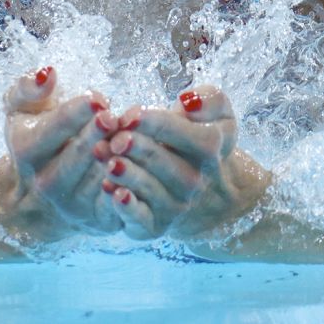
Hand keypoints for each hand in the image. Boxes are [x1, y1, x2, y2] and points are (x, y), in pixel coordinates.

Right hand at [0, 66, 122, 238]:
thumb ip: (27, 87)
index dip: (77, 112)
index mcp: (27, 150)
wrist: (38, 195)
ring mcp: (73, 205)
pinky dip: (132, 185)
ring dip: (120, 157)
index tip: (98, 98)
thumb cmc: (36, 137)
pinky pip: (120, 204)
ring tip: (132, 136)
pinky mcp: (99, 220)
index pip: (54, 129)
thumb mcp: (21, 109)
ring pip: (101, 179)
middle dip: (98, 134)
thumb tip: (48, 73)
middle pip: (78, 156)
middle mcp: (46, 183)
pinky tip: (143, 163)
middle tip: (114, 116)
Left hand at [97, 85, 270, 239]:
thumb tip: (189, 101)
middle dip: (136, 148)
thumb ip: (209, 99)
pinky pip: (141, 220)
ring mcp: (176, 205)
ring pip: (149, 190)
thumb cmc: (198, 138)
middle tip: (114, 138)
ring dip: (126, 174)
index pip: (184, 133)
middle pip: (162, 162)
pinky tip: (111, 191)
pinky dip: (126, 208)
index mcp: (209, 148)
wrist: (205, 186)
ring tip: (107, 160)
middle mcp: (194, 180)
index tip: (130, 114)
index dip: (155, 123)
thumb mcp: (216, 113)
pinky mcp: (155, 225)